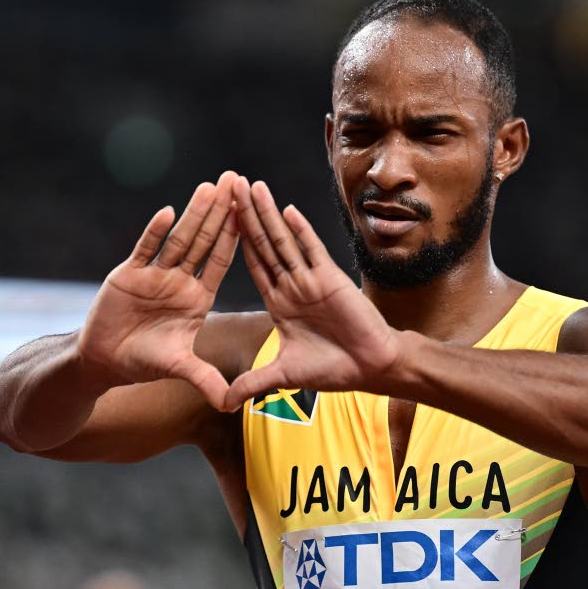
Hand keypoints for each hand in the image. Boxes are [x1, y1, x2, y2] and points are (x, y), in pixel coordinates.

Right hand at [77, 171, 238, 409]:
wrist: (104, 361)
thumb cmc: (143, 362)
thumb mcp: (179, 368)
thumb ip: (204, 379)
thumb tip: (231, 403)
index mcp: (197, 298)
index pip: (220, 261)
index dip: (235, 236)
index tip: (251, 212)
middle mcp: (179, 281)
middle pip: (204, 241)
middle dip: (220, 212)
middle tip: (237, 180)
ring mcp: (154, 275)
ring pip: (178, 239)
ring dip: (194, 213)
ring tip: (211, 186)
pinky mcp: (128, 274)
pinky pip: (145, 250)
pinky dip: (155, 232)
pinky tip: (168, 212)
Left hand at [225, 178, 401, 409]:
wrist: (370, 368)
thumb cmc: (333, 369)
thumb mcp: (282, 376)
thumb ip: (252, 384)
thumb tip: (222, 403)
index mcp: (278, 303)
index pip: (252, 265)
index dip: (234, 241)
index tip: (217, 218)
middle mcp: (291, 286)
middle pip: (263, 244)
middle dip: (245, 215)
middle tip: (228, 185)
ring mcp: (310, 280)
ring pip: (283, 240)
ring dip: (267, 214)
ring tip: (251, 186)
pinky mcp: (331, 279)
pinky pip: (312, 251)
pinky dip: (300, 230)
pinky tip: (286, 209)